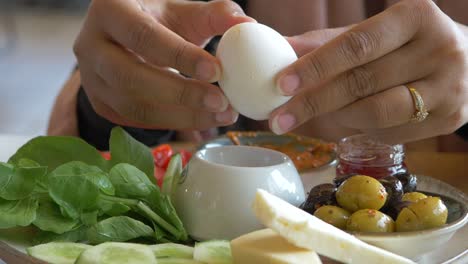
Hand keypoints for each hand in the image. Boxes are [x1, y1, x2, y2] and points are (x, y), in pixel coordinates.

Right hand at [74, 0, 253, 129]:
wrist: (127, 39)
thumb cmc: (159, 22)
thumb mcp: (184, 12)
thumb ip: (215, 14)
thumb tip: (247, 25)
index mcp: (110, 11)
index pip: (143, 36)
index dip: (180, 56)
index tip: (217, 72)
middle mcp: (91, 46)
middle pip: (131, 77)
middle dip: (180, 94)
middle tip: (221, 103)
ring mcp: (91, 79)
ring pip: (133, 106)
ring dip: (181, 116)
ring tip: (220, 115)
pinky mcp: (102, 103)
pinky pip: (136, 121)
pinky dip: (171, 123)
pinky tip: (201, 121)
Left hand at [271, 0, 467, 142]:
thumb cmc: (405, 45)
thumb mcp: (370, 34)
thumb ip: (326, 43)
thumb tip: (279, 48)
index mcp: (413, 17)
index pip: (356, 44)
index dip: (315, 66)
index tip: (281, 84)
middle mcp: (438, 49)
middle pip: (362, 82)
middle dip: (312, 103)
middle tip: (278, 119)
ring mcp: (449, 87)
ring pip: (376, 113)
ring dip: (337, 119)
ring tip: (316, 117)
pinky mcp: (449, 118)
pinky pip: (391, 132)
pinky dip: (362, 130)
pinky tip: (352, 121)